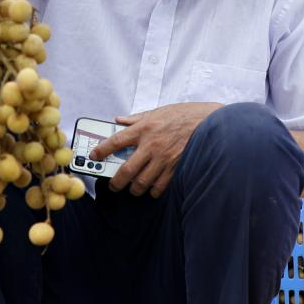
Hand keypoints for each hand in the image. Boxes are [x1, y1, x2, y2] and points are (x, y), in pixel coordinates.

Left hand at [91, 102, 221, 197]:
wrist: (208, 122)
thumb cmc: (182, 115)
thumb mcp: (157, 112)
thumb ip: (136, 119)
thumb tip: (118, 120)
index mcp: (144, 128)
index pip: (115, 141)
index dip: (101, 150)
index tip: (94, 156)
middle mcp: (151, 145)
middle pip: (126, 170)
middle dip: (116, 182)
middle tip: (113, 184)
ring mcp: (163, 159)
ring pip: (142, 182)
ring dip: (134, 188)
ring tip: (132, 188)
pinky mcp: (175, 168)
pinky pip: (160, 186)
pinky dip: (153, 191)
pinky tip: (151, 189)